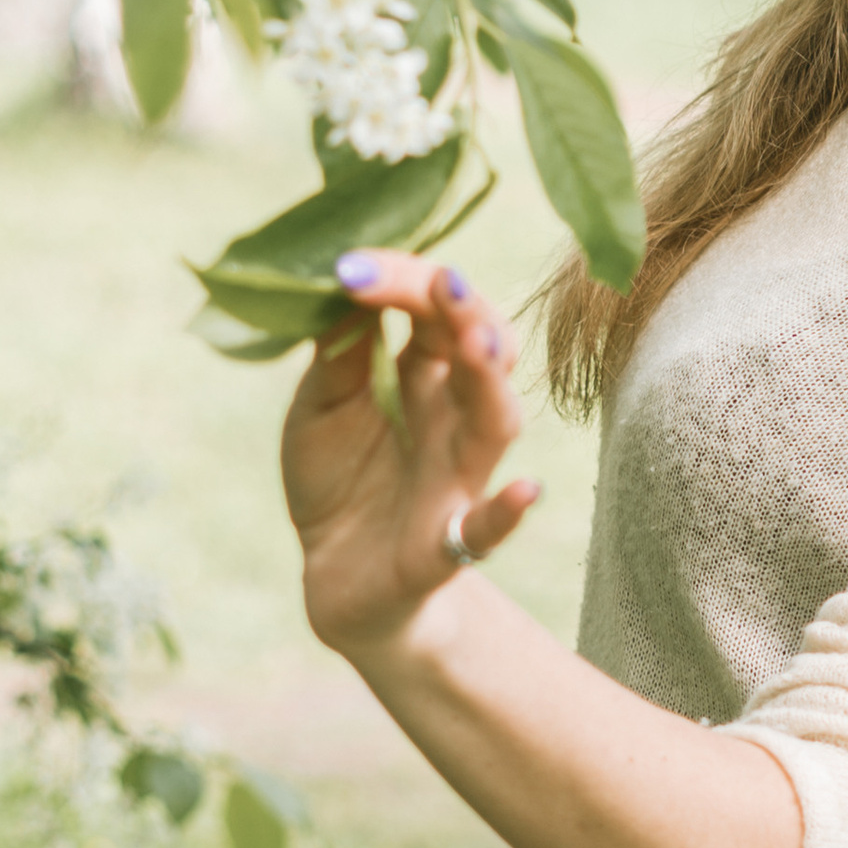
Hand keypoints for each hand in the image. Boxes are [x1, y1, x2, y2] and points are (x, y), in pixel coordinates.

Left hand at [280, 255, 536, 661]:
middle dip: (468, 313)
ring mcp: (456, 479)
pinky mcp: (444, 544)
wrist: (335, 580)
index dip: (402, 284)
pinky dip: (508, 512)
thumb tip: (340, 281)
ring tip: (478, 343)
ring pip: (495, 424)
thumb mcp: (321, 407)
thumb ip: (339, 354)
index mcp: (426, 376)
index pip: (434, 312)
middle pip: (484, 354)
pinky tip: (526, 490)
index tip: (350, 267)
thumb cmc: (338, 480)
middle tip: (440, 280)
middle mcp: (454, 418)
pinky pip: (486, 530)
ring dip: (490, 383)